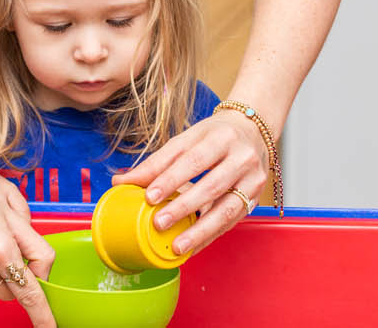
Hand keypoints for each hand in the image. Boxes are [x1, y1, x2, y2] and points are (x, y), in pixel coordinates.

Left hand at [111, 110, 267, 255]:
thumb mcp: (188, 139)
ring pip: (226, 209)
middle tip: (159, 223)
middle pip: (211, 185)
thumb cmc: (215, 136)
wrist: (254, 131)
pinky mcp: (256, 198)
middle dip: (184, 207)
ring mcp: (253, 179)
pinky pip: (232, 221)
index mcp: (221, 137)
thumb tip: (121, 182)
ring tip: (178, 246)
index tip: (149, 196)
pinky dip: (211, 236)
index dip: (170, 179)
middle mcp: (241, 157)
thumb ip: (157, 162)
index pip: (193, 159)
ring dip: (200, 230)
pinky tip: (193, 246)